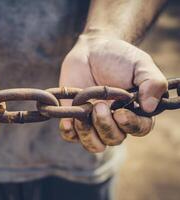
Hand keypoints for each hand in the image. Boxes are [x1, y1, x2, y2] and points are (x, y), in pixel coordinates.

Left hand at [59, 33, 166, 152]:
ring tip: (85, 110)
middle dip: (106, 125)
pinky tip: (68, 121)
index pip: (139, 129)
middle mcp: (115, 121)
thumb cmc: (118, 57)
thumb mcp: (140, 64)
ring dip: (88, 132)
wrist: (90, 50)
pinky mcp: (74, 118)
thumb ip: (152, 82)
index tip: (120, 112)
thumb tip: (150, 107)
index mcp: (135, 110)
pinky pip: (71, 136)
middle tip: (99, 105)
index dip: (130, 125)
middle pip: (114, 139)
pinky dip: (69, 132)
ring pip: (94, 144)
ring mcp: (93, 122)